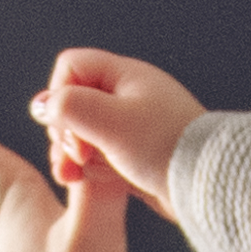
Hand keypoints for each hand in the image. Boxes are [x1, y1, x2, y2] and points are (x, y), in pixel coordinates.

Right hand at [34, 48, 207, 214]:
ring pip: (82, 133)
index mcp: (125, 77)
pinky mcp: (134, 155)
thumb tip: (42, 105)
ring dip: (71, 155)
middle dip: (64, 132)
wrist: (209, 184)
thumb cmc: (169, 149)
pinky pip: (97, 157)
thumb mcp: (111, 123)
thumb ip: (69, 107)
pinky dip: (88, 169)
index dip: (59, 95)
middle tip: (77, 155)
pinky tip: (86, 182)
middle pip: (72, 103)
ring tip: (75, 174)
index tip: (69, 125)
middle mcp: (127, 97)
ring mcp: (131, 127)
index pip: (71, 67)